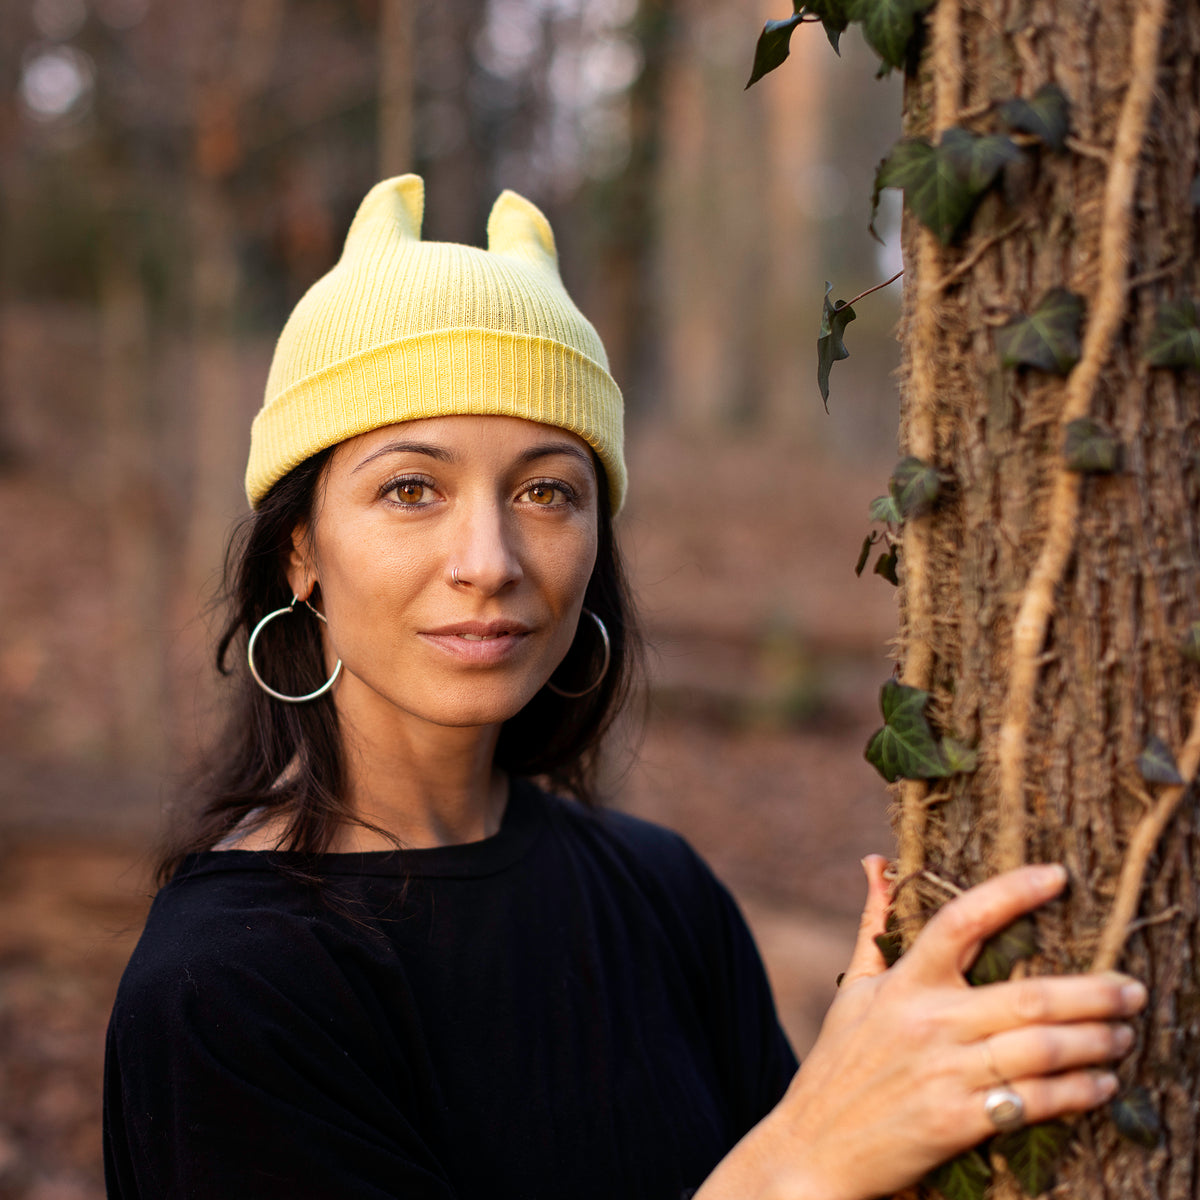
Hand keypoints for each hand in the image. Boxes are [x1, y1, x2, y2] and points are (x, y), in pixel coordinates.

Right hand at [747, 859, 1146, 1199]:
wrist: (814, 1148)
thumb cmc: (838, 1063)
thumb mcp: (855, 989)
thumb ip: (874, 923)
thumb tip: (875, 861)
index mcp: (903, 983)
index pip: (961, 921)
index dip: (1011, 893)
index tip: (1057, 877)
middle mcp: (928, 1022)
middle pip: (1028, 997)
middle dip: (1093, 992)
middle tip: (1132, 988)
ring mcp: (944, 1073)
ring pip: (1041, 1049)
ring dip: (1096, 1041)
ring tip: (1125, 1033)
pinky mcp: (958, 1122)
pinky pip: (1034, 1102)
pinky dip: (1078, 1092)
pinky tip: (1101, 1084)